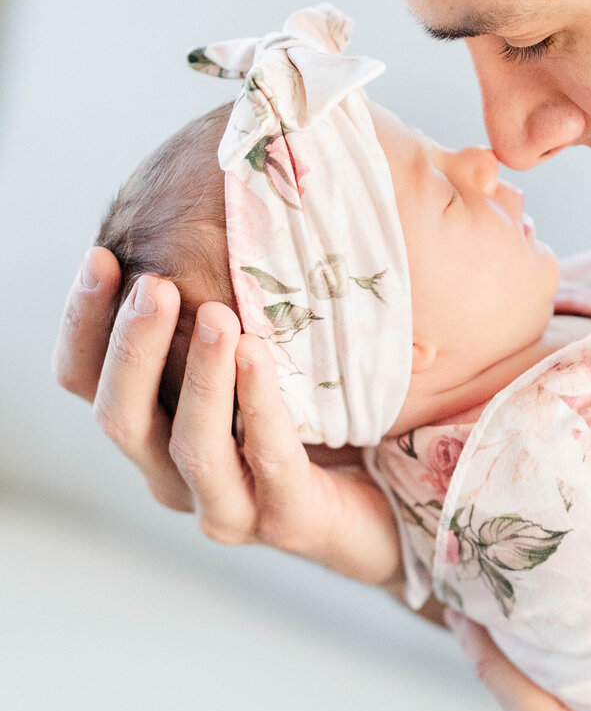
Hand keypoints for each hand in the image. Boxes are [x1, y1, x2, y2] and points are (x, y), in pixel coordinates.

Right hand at [53, 248, 402, 584]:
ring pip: (189, 446)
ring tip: (216, 316)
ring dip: (198, 377)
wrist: (388, 488)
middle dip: (132, 347)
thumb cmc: (311, 403)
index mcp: (150, 424)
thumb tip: (209, 190)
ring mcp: (227, 503)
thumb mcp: (254, 338)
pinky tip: (259, 356)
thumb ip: (217, 292)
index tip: (101, 258)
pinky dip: (259, 407)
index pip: (82, 377)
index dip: (82, 320)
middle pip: (119, 416)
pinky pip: (266, 461)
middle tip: (155, 286)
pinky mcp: (286, 520)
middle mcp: (171, 471)